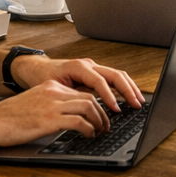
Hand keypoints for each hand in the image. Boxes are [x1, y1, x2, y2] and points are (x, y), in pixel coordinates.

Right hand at [0, 79, 113, 145]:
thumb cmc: (9, 118)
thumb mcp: (33, 104)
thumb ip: (50, 105)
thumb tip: (66, 117)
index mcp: (50, 87)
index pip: (81, 91)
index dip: (95, 103)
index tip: (100, 114)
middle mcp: (54, 92)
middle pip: (89, 97)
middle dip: (102, 112)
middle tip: (106, 124)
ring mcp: (53, 105)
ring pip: (89, 106)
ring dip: (99, 120)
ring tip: (100, 131)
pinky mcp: (51, 119)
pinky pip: (80, 121)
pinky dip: (89, 128)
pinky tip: (88, 135)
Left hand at [13, 54, 143, 111]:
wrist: (37, 68)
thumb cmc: (42, 78)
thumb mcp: (52, 88)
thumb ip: (68, 97)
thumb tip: (81, 111)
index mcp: (78, 67)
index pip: (100, 81)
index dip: (109, 96)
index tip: (116, 109)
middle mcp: (89, 65)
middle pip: (115, 74)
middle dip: (127, 90)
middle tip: (136, 104)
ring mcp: (93, 67)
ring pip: (117, 74)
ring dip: (129, 87)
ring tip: (138, 101)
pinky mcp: (94, 73)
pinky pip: (113, 78)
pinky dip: (124, 86)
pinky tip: (129, 96)